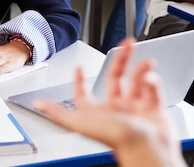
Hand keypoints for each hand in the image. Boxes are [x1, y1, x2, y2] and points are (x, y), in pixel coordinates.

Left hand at [33, 39, 183, 166]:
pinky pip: (154, 91)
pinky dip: (153, 83)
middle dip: (121, 59)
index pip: (85, 95)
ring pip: (137, 83)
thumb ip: (58, 113)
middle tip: (126, 45)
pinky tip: (151, 79)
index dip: (80, 81)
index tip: (78, 67)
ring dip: (141, 70)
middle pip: (116, 79)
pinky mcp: (154, 110)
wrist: (147, 148)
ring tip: (146, 62)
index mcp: (98, 113)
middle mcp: (117, 110)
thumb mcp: (80, 122)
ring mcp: (136, 109)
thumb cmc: (116, 139)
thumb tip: (38, 104)